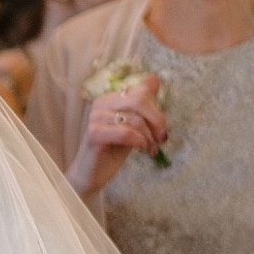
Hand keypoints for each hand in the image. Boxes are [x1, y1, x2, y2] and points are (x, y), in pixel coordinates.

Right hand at [66, 75, 165, 195]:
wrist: (93, 175)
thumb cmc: (113, 150)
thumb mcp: (133, 125)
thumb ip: (143, 105)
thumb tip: (154, 78)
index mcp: (110, 99)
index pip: (141, 92)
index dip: (156, 110)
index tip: (161, 130)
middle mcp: (101, 103)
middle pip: (139, 100)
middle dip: (156, 120)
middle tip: (161, 139)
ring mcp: (95, 118)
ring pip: (134, 119)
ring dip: (148, 137)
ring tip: (150, 150)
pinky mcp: (94, 134)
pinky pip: (125, 133)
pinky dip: (139, 142)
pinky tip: (143, 151)